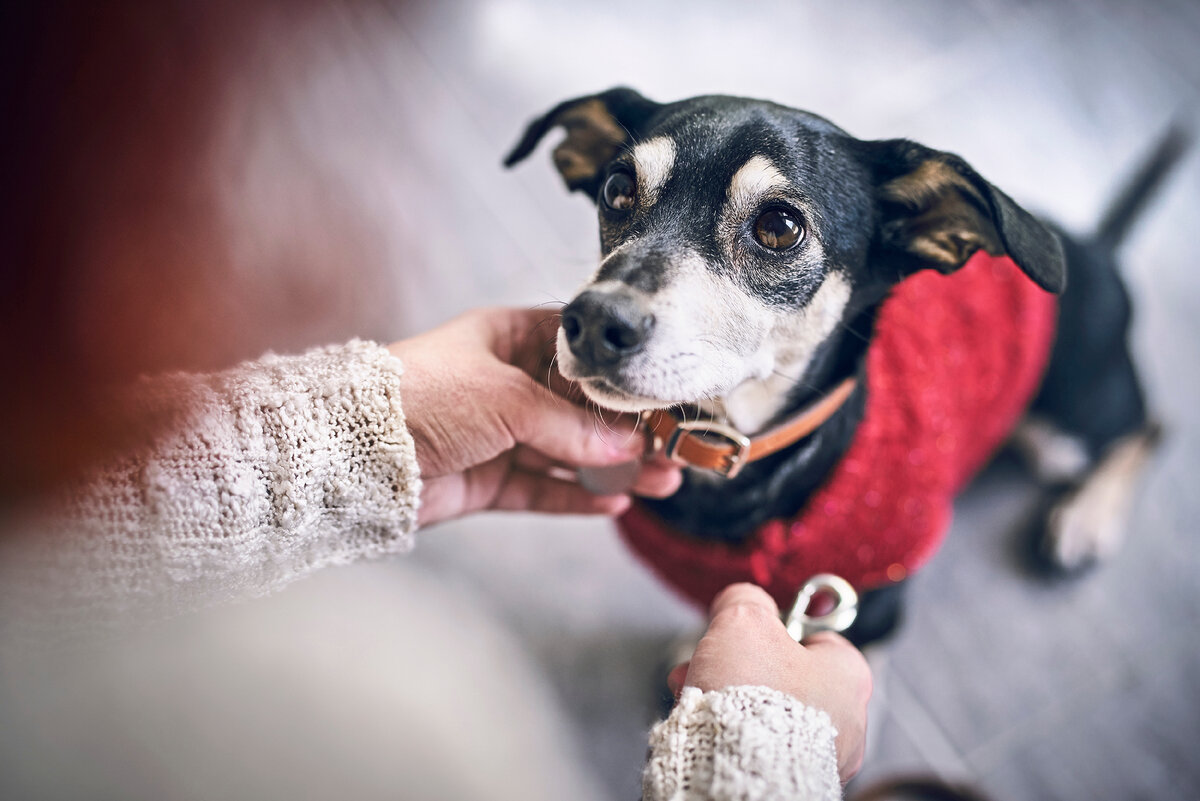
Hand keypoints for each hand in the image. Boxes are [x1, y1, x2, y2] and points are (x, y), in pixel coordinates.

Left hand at [388, 307, 681, 525]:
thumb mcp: (504, 397)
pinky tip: (615, 503)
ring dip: (615, 469)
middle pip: (582, 410)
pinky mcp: (488, 480)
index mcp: (510, 340)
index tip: (664, 395)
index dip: (623, 376)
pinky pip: (543, 488)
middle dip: (630, 432)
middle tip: (677, 449)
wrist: (351, 452)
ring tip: (662, 482)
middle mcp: (507, 385)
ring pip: (569, 453)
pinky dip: (577, 496)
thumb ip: (569, 425)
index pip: (581, 355)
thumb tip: (628, 447)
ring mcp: (498, 435)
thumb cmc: (420, 396)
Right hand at [667, 583, 871, 781]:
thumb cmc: (754, 700)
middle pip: (783, 676)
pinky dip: (734, 734)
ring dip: (729, 698)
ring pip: (768, 713)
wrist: (739, 771)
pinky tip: (706, 727)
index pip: (817, 638)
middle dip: (738, 667)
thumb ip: (744, 599)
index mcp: (849, 675)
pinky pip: (762, 746)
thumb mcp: (744, 620)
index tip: (749, 631)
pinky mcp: (795, 781)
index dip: (775, 630)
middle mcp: (848, 721)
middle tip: (709, 663)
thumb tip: (740, 600)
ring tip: (695, 695)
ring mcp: (823, 757)